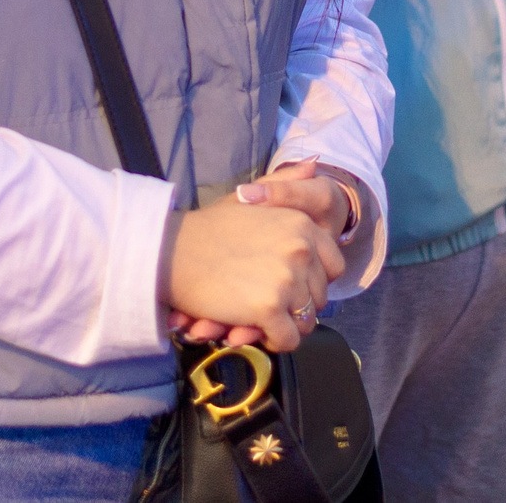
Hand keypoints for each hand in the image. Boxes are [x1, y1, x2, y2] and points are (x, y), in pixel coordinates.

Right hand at [163, 193, 345, 354]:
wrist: (172, 251)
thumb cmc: (209, 228)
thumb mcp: (251, 198)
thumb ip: (285, 185)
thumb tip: (315, 164)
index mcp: (302, 225)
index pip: (333, 267)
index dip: (312, 281)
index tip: (288, 284)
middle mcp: (302, 249)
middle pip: (319, 297)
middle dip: (297, 305)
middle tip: (268, 303)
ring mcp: (287, 279)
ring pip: (306, 321)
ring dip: (285, 326)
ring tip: (260, 319)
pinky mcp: (269, 307)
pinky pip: (288, 339)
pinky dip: (273, 341)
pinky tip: (252, 329)